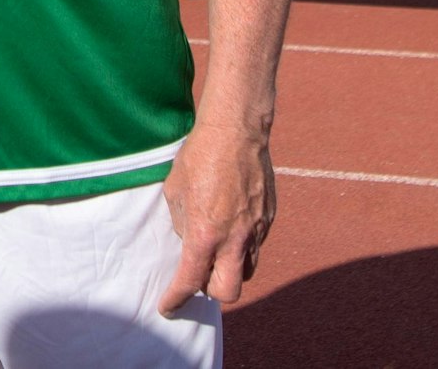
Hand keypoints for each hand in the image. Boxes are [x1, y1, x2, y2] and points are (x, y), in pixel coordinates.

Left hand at [159, 122, 275, 313]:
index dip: (176, 298)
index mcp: (205, 233)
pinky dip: (241, 247)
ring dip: (229, 270)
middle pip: (228, 292)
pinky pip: (255, 246)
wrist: (236, 131)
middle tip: (198, 276)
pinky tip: (230, 228)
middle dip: (211, 291)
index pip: (191, 281)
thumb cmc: (199, 155)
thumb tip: (188, 239)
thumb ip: (181, 222)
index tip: (168, 306)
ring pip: (246, 271)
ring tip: (214, 252)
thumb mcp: (175, 190)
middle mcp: (234, 238)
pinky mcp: (269, 219)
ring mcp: (256, 230)